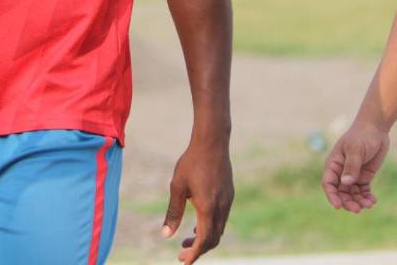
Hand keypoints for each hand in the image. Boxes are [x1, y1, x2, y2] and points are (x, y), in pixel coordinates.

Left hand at [162, 141, 233, 262]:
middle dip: (198, 250)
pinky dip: (211, 227)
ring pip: (219, 230)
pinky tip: (198, 224)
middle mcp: (222, 208)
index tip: (183, 261)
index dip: (194, 254)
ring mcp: (228, 202)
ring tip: (187, 240)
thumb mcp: (177, 187)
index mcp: (208, 208)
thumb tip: (166, 235)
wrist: (212, 142)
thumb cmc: (191, 162)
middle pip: (213, 239)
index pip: (204, 241)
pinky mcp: (229, 195)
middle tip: (182, 254)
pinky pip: (222, 219)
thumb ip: (173, 212)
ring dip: (205, 238)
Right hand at [322, 122, 388, 212]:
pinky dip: (367, 197)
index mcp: (334, 164)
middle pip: (341, 192)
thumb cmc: (362, 136)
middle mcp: (341, 171)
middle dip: (348, 202)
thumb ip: (351, 167)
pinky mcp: (364, 176)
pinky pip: (363, 191)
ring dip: (359, 201)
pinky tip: (373, 201)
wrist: (375, 129)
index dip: (332, 195)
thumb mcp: (356, 150)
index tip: (338, 206)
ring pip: (352, 194)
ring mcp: (353, 175)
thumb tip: (345, 183)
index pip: (329, 183)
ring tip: (369, 204)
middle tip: (358, 209)